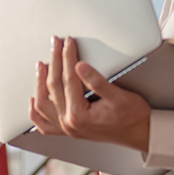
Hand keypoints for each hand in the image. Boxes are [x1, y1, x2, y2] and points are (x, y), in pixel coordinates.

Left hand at [29, 36, 150, 152]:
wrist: (141, 133)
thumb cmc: (133, 116)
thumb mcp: (119, 96)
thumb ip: (97, 81)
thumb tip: (80, 66)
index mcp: (80, 115)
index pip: (68, 78)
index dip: (68, 56)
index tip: (68, 41)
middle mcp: (69, 123)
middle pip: (54, 87)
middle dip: (55, 61)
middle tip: (56, 43)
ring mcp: (67, 128)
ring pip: (44, 104)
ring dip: (40, 83)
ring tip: (42, 64)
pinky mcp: (69, 130)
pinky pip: (45, 125)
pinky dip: (36, 112)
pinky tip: (32, 99)